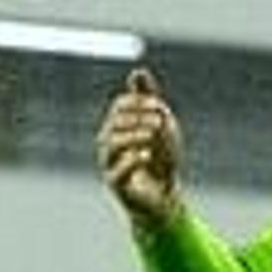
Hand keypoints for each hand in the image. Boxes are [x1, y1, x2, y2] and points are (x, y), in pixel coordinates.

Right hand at [97, 67, 181, 229]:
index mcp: (118, 128)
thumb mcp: (161, 127)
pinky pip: (115, 172)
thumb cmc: (160, 161)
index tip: (159, 104)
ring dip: (134, 135)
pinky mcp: (116, 186)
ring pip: (110, 145)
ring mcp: (109, 165)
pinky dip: (131, 161)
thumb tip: (138, 71)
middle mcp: (108, 145)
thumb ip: (149, 100)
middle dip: (137, 118)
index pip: (120, 106)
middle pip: (114, 123)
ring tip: (153, 133)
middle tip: (159, 117)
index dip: (137, 102)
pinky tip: (146, 154)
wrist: (164, 199)